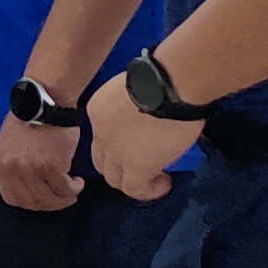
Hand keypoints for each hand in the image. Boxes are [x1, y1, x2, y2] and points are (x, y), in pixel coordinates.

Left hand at [0, 111, 86, 212]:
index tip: (42, 198)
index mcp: (0, 163)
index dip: (30, 202)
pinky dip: (73, 189)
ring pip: (50, 199)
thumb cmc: (30, 117)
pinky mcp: (52, 165)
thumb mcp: (9, 142)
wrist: (45, 101)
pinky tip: (77, 181)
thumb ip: (14, 163)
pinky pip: (64, 189)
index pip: (11, 198)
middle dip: (49, 203)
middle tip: (62, 196)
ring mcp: (31, 169)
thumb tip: (25, 182)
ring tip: (72, 188)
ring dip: (64, 197)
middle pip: (32, 202)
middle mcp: (13, 169)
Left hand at [84, 75, 204, 200]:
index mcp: (98, 110)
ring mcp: (115, 151)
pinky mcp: (136, 165)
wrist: (169, 83)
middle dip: (121, 167)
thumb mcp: (136, 90)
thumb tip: (152, 115)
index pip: (102, 136)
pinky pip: (136, 190)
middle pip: (102, 161)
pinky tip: (164, 183)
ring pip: (114, 179)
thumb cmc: (162, 76)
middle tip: (146, 165)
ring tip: (157, 178)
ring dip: (133, 182)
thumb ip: (136, 107)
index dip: (119, 145)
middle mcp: (99, 132)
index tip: (140, 145)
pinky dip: (149, 191)